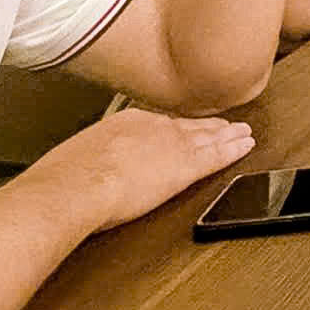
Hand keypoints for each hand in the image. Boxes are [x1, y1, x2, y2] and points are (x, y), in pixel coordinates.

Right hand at [23, 106, 254, 234]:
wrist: (74, 186)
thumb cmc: (64, 179)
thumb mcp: (73, 161)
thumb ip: (87, 162)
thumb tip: (78, 172)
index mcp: (123, 124)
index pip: (157, 124)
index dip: (175, 127)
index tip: (182, 128)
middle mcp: (151, 128)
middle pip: (187, 126)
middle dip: (207, 127)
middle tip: (225, 125)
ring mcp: (171, 145)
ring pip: (207, 138)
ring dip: (227, 136)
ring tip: (242, 133)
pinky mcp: (185, 167)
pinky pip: (216, 156)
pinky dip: (233, 151)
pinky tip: (244, 147)